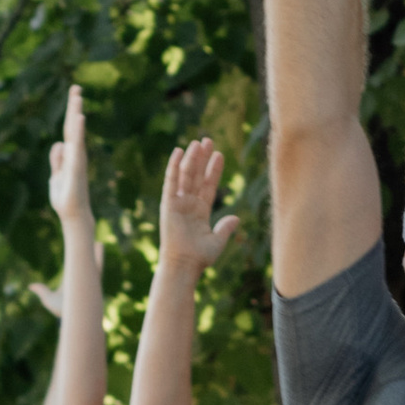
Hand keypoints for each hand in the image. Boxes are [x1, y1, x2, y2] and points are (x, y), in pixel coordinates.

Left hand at [48, 85, 95, 248]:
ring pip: (76, 132)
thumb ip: (57, 160)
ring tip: (76, 97)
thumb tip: (58, 143)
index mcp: (70, 154)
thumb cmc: (66, 197)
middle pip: (73, 126)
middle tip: (76, 87)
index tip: (74, 95)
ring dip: (75, 114)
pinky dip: (78, 131)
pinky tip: (79, 118)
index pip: (69, 129)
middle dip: (73, 106)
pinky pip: (77, 145)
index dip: (70, 113)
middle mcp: (76, 153)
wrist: (72, 214)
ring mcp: (77, 159)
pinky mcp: (76, 166)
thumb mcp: (56, 175)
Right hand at [155, 140, 243, 276]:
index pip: (209, 185)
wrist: (184, 265)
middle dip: (202, 158)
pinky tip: (178, 151)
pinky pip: (171, 182)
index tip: (220, 155)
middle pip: (197, 176)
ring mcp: (178, 203)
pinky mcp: (168, 204)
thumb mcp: (217, 241)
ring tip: (199, 142)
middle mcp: (189, 204)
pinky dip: (173, 166)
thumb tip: (236, 218)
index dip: (214, 170)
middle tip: (208, 139)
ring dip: (192, 158)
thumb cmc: (200, 257)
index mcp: (201, 211)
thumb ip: (226, 228)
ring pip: (186, 175)